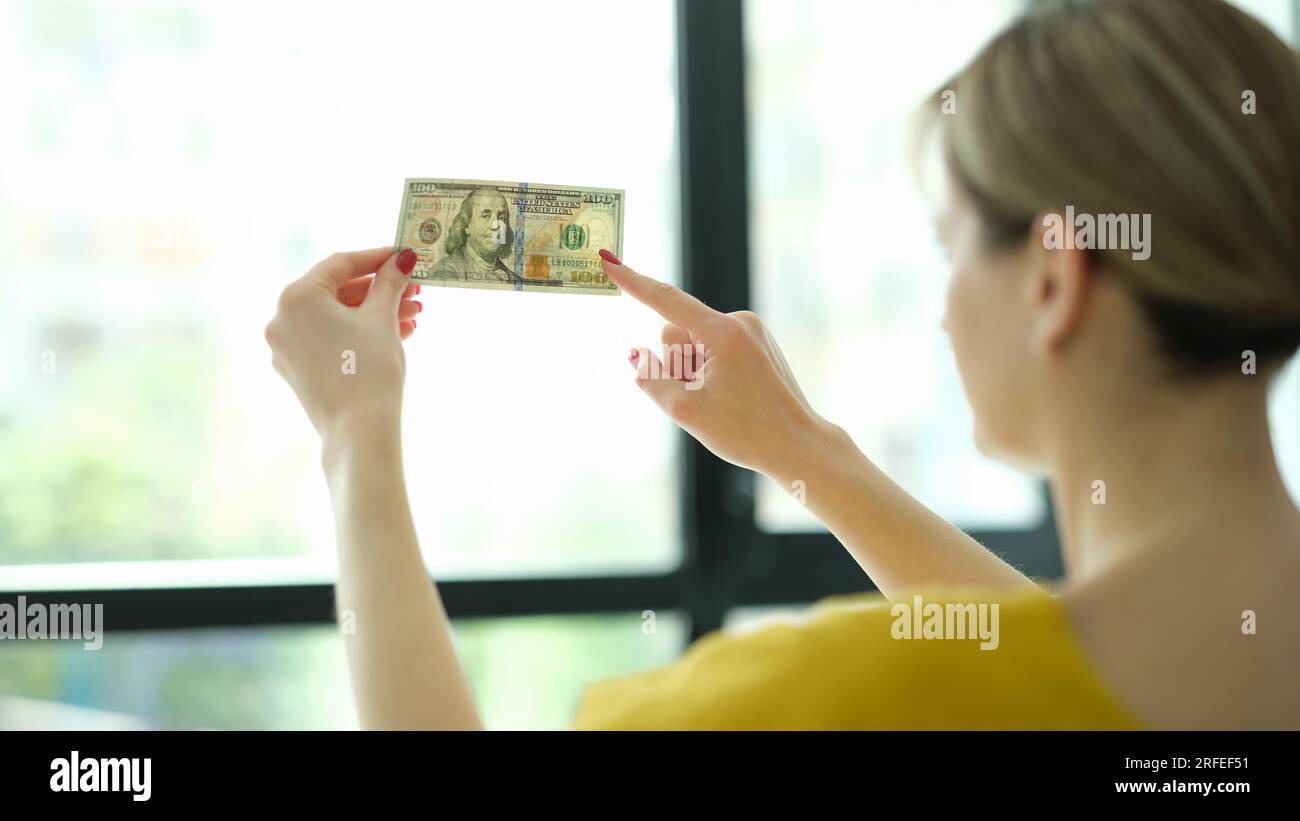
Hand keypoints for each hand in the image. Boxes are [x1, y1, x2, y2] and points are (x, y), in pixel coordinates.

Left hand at [265, 247, 420, 441]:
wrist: (359, 431)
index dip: (378, 258)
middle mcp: (282, 318)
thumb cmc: (370, 369)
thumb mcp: (383, 318)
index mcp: (297, 297)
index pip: (341, 264)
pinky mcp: (296, 369)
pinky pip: (328, 339)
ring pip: (335, 317)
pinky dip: (358, 333)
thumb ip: (390, 283)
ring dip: (374, 313)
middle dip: (381, 290)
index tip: (404, 256)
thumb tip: (403, 258)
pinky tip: (395, 335)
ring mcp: (286, 346)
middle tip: (414, 289)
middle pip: (338, 292)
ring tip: (413, 316)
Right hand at [601, 252, 834, 479]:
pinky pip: (714, 346)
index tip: (607, 260)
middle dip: (676, 362)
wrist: (798, 446)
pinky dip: (710, 368)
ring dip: (693, 368)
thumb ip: (651, 378)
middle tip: (701, 397)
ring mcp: (751, 330)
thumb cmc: (746, 433)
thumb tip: (637, 355)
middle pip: (677, 331)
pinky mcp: (757, 341)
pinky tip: (732, 395)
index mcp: (722, 333)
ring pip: (695, 341)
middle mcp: (739, 322)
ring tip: (721, 400)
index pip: (666, 300)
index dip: (632, 281)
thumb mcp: (685, 411)